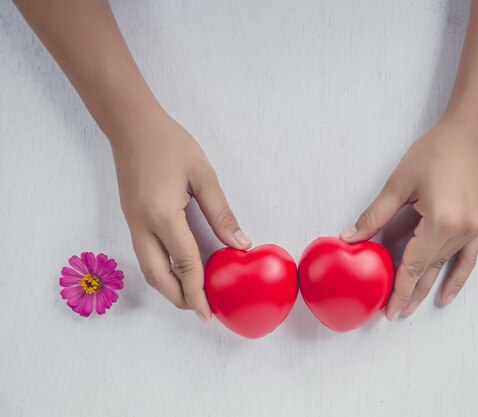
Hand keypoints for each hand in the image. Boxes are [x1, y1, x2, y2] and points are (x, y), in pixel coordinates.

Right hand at [111, 113, 250, 321]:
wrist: (132, 125)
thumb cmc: (170, 144)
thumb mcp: (203, 175)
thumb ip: (221, 212)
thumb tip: (240, 244)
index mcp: (162, 214)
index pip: (184, 263)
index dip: (197, 290)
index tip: (208, 312)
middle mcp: (142, 224)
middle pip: (158, 276)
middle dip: (179, 297)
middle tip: (201, 310)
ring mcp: (132, 222)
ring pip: (148, 268)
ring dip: (168, 286)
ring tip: (191, 295)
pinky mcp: (131, 217)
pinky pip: (144, 254)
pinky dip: (161, 270)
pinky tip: (177, 271)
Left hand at [341, 119, 477, 319]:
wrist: (471, 133)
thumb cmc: (434, 152)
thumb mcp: (399, 183)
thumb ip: (375, 215)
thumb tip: (350, 238)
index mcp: (439, 221)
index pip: (414, 265)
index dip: (399, 288)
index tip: (388, 310)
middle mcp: (460, 230)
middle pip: (429, 270)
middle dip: (410, 293)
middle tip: (393, 315)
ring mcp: (474, 230)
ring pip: (445, 265)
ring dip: (427, 287)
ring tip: (412, 307)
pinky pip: (468, 260)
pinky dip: (457, 279)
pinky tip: (446, 295)